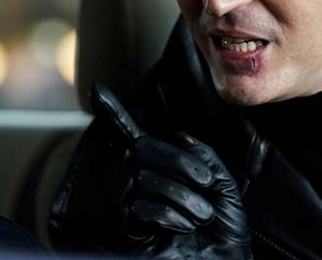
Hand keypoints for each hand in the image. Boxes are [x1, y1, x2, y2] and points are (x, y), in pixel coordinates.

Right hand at [90, 84, 250, 259]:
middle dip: (178, 161)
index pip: (132, 136)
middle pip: (140, 149)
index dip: (114, 113)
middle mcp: (141, 184)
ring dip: (180, 194)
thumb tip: (177, 136)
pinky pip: (138, 207)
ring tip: (202, 215)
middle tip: (204, 182)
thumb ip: (204, 157)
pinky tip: (184, 228)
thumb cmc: (224, 233)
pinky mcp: (128, 232)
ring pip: (142, 177)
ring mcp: (132, 207)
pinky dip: (169, 215)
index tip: (97, 89)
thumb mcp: (223, 186)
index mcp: (163, 169)